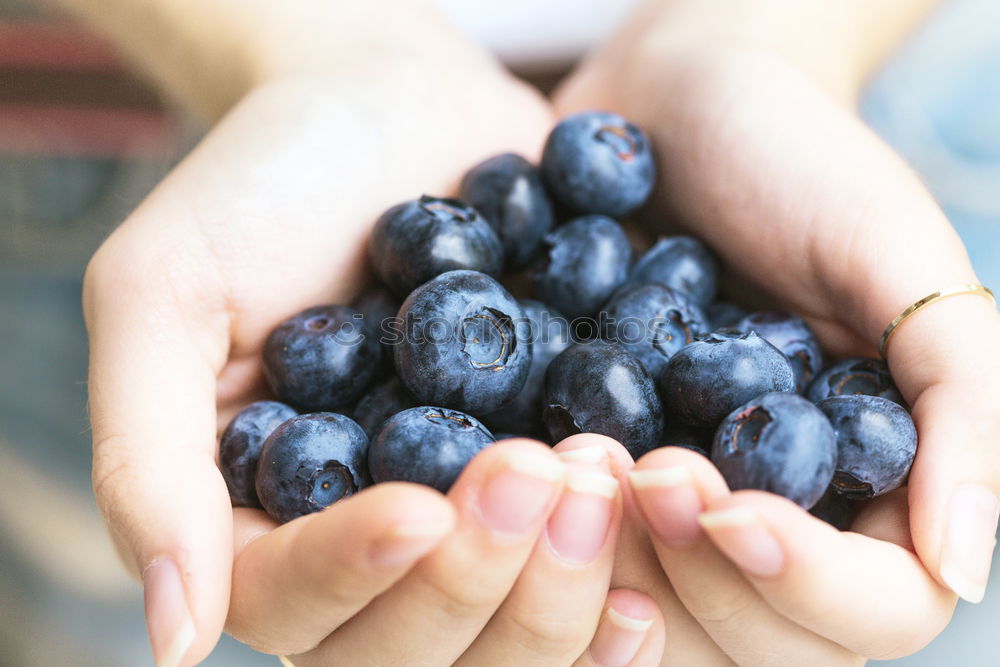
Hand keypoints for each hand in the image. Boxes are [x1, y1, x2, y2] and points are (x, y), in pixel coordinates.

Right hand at [81, 12, 668, 662]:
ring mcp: (467, 525)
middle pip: (416, 648)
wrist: (393, 105)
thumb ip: (148, 458)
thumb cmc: (263, 185)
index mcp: (264, 523)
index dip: (357, 574)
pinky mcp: (548, 480)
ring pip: (513, 634)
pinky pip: (592, 568)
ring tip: (599, 470)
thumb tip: (173, 636)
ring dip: (561, 578)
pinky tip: (658, 512)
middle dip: (478, 578)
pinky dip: (633, 561)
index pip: (296, 607)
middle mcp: (368, 549)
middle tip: (536, 471)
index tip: (419, 507)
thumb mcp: (166, 292)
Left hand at [554, 5, 999, 663]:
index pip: (869, 612)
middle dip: (689, 573)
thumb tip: (962, 563)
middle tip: (638, 466)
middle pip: (746, 641)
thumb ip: (959, 400)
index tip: (726, 503)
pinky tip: (515, 458)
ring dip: (600, 562)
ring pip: (640, 616)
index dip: (802, 584)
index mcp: (865, 486)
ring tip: (572, 454)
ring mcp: (667, 500)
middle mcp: (764, 514)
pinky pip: (558, 544)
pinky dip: (533, 527)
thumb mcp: (898, 256)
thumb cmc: (797, 161)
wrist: (670, 104)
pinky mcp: (585, 465)